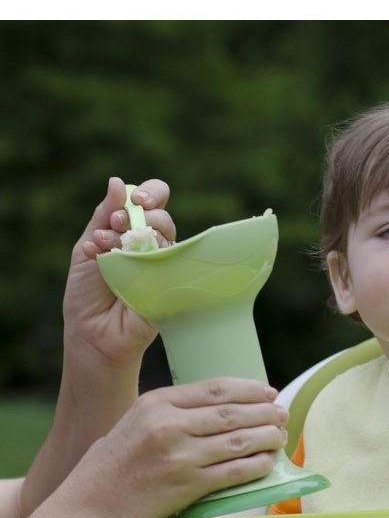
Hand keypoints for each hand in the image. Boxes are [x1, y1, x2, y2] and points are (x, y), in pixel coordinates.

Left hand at [63, 176, 174, 371]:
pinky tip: (123, 269)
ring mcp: (165, 267)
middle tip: (120, 223)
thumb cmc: (88, 295)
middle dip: (143, 213)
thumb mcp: (87, 248)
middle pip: (164, 217)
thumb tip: (118, 182)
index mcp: (133, 231)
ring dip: (136, 236)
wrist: (91, 335)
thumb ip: (102, 217)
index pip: (153, 200)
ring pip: (168, 238)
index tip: (134, 200)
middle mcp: (152, 246)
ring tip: (107, 250)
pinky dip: (146, 261)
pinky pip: (172, 266)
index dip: (150, 193)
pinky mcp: (172, 288)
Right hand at [66, 376, 288, 517]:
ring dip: (266, 437)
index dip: (249, 389)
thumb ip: (173, 410)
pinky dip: (257, 464)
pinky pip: (234, 472)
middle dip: (264, 412)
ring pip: (238, 441)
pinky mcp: (188, 485)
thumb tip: (222, 406)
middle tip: (281, 413)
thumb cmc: (113, 464)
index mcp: (156, 402)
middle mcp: (169, 425)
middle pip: (232, 412)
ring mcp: (180, 456)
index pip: (215, 388)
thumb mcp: (136, 420)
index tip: (267, 392)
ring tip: (280, 434)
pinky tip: (268, 460)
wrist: (92, 506)